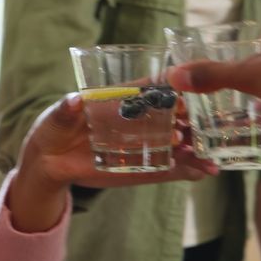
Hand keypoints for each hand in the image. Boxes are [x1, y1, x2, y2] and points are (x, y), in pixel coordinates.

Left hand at [16, 94, 217, 189]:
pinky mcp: (141, 166)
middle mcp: (138, 119)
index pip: (151, 88)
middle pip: (172, 116)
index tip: (187, 91)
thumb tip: (74, 101)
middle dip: (190, 122)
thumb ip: (65, 109)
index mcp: (121, 98)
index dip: (170, 88)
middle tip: (203, 129)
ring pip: (177, 144)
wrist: (48, 161)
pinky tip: (205, 172)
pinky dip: (187, 170)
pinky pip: (168, 168)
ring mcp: (143, 143)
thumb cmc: (53, 128)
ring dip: (196, 150)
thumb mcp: (56, 117)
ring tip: (212, 158)